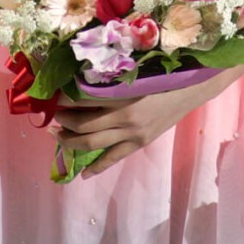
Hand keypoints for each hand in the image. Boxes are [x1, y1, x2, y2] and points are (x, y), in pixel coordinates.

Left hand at [51, 69, 230, 177]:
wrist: (191, 88)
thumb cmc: (163, 73)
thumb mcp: (135, 70)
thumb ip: (111, 77)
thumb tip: (82, 76)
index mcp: (123, 94)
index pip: (83, 99)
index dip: (64, 99)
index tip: (52, 95)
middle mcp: (125, 116)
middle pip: (83, 125)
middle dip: (63, 122)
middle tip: (52, 117)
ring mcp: (132, 133)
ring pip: (92, 143)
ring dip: (70, 142)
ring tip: (58, 137)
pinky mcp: (139, 143)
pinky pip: (113, 158)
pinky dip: (96, 167)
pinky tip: (83, 173)